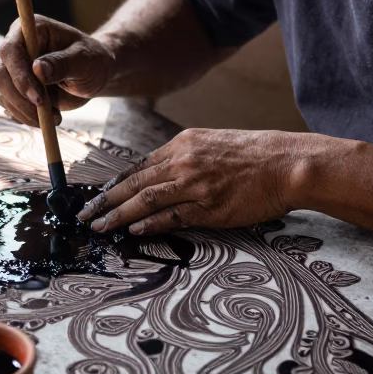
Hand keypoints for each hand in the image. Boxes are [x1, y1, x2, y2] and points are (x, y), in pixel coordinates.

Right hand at [0, 15, 115, 127]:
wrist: (93, 74)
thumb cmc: (92, 59)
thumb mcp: (84, 60)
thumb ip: (62, 63)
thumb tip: (38, 68)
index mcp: (30, 30)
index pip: (10, 50)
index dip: (19, 75)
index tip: (38, 97)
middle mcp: (16, 48)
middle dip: (20, 99)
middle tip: (45, 114)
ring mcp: (13, 69)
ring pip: (3, 95)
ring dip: (25, 112)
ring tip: (55, 117)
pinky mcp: (15, 88)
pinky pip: (10, 106)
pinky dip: (26, 117)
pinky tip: (48, 117)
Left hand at [78, 128, 313, 233]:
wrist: (287, 162)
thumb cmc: (256, 155)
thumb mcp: (215, 143)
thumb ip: (187, 156)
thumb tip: (163, 174)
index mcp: (184, 143)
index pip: (140, 167)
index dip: (116, 184)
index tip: (100, 196)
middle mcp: (185, 160)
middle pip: (135, 183)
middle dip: (106, 201)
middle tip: (85, 214)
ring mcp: (196, 184)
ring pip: (146, 200)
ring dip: (119, 216)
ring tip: (101, 227)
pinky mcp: (210, 207)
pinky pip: (172, 217)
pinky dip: (150, 223)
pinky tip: (134, 230)